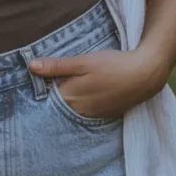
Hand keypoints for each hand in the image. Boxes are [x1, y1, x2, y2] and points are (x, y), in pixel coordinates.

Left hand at [28, 46, 169, 119]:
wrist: (145, 75)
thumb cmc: (112, 65)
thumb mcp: (83, 61)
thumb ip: (57, 66)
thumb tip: (30, 66)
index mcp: (70, 98)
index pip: (45, 99)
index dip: (39, 89)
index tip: (32, 82)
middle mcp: (79, 111)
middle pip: (58, 105)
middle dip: (51, 96)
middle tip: (46, 83)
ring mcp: (93, 115)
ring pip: (72, 109)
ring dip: (68, 100)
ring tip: (65, 86)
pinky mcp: (106, 114)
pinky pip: (86, 111)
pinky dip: (82, 104)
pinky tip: (86, 91)